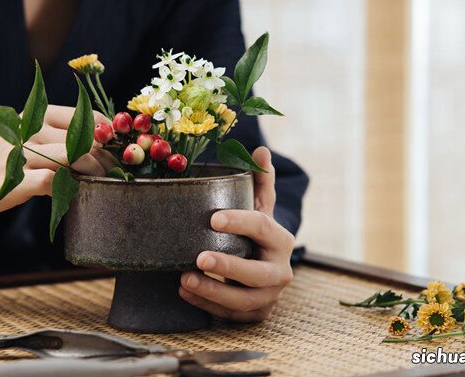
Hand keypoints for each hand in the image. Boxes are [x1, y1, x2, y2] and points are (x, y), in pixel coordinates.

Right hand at [0, 105, 116, 217]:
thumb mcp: (22, 138)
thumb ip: (54, 139)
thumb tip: (97, 148)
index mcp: (31, 116)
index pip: (79, 115)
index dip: (104, 129)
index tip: (117, 143)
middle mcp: (27, 130)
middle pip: (82, 138)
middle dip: (104, 155)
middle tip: (116, 168)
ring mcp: (21, 154)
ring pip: (73, 157)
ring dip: (93, 170)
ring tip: (102, 179)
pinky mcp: (16, 180)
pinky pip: (55, 181)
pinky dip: (71, 187)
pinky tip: (76, 192)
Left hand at [179, 147, 294, 321]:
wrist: (267, 267)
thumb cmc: (256, 234)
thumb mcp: (260, 207)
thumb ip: (260, 180)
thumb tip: (261, 149)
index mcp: (281, 240)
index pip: (262, 227)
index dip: (239, 222)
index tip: (212, 219)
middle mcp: (280, 270)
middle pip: (257, 273)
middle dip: (228, 267)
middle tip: (199, 258)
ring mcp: (269, 296)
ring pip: (244, 300)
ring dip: (213, 292)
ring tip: (183, 280)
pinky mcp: (256, 314)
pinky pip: (232, 315)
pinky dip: (206, 305)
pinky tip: (185, 292)